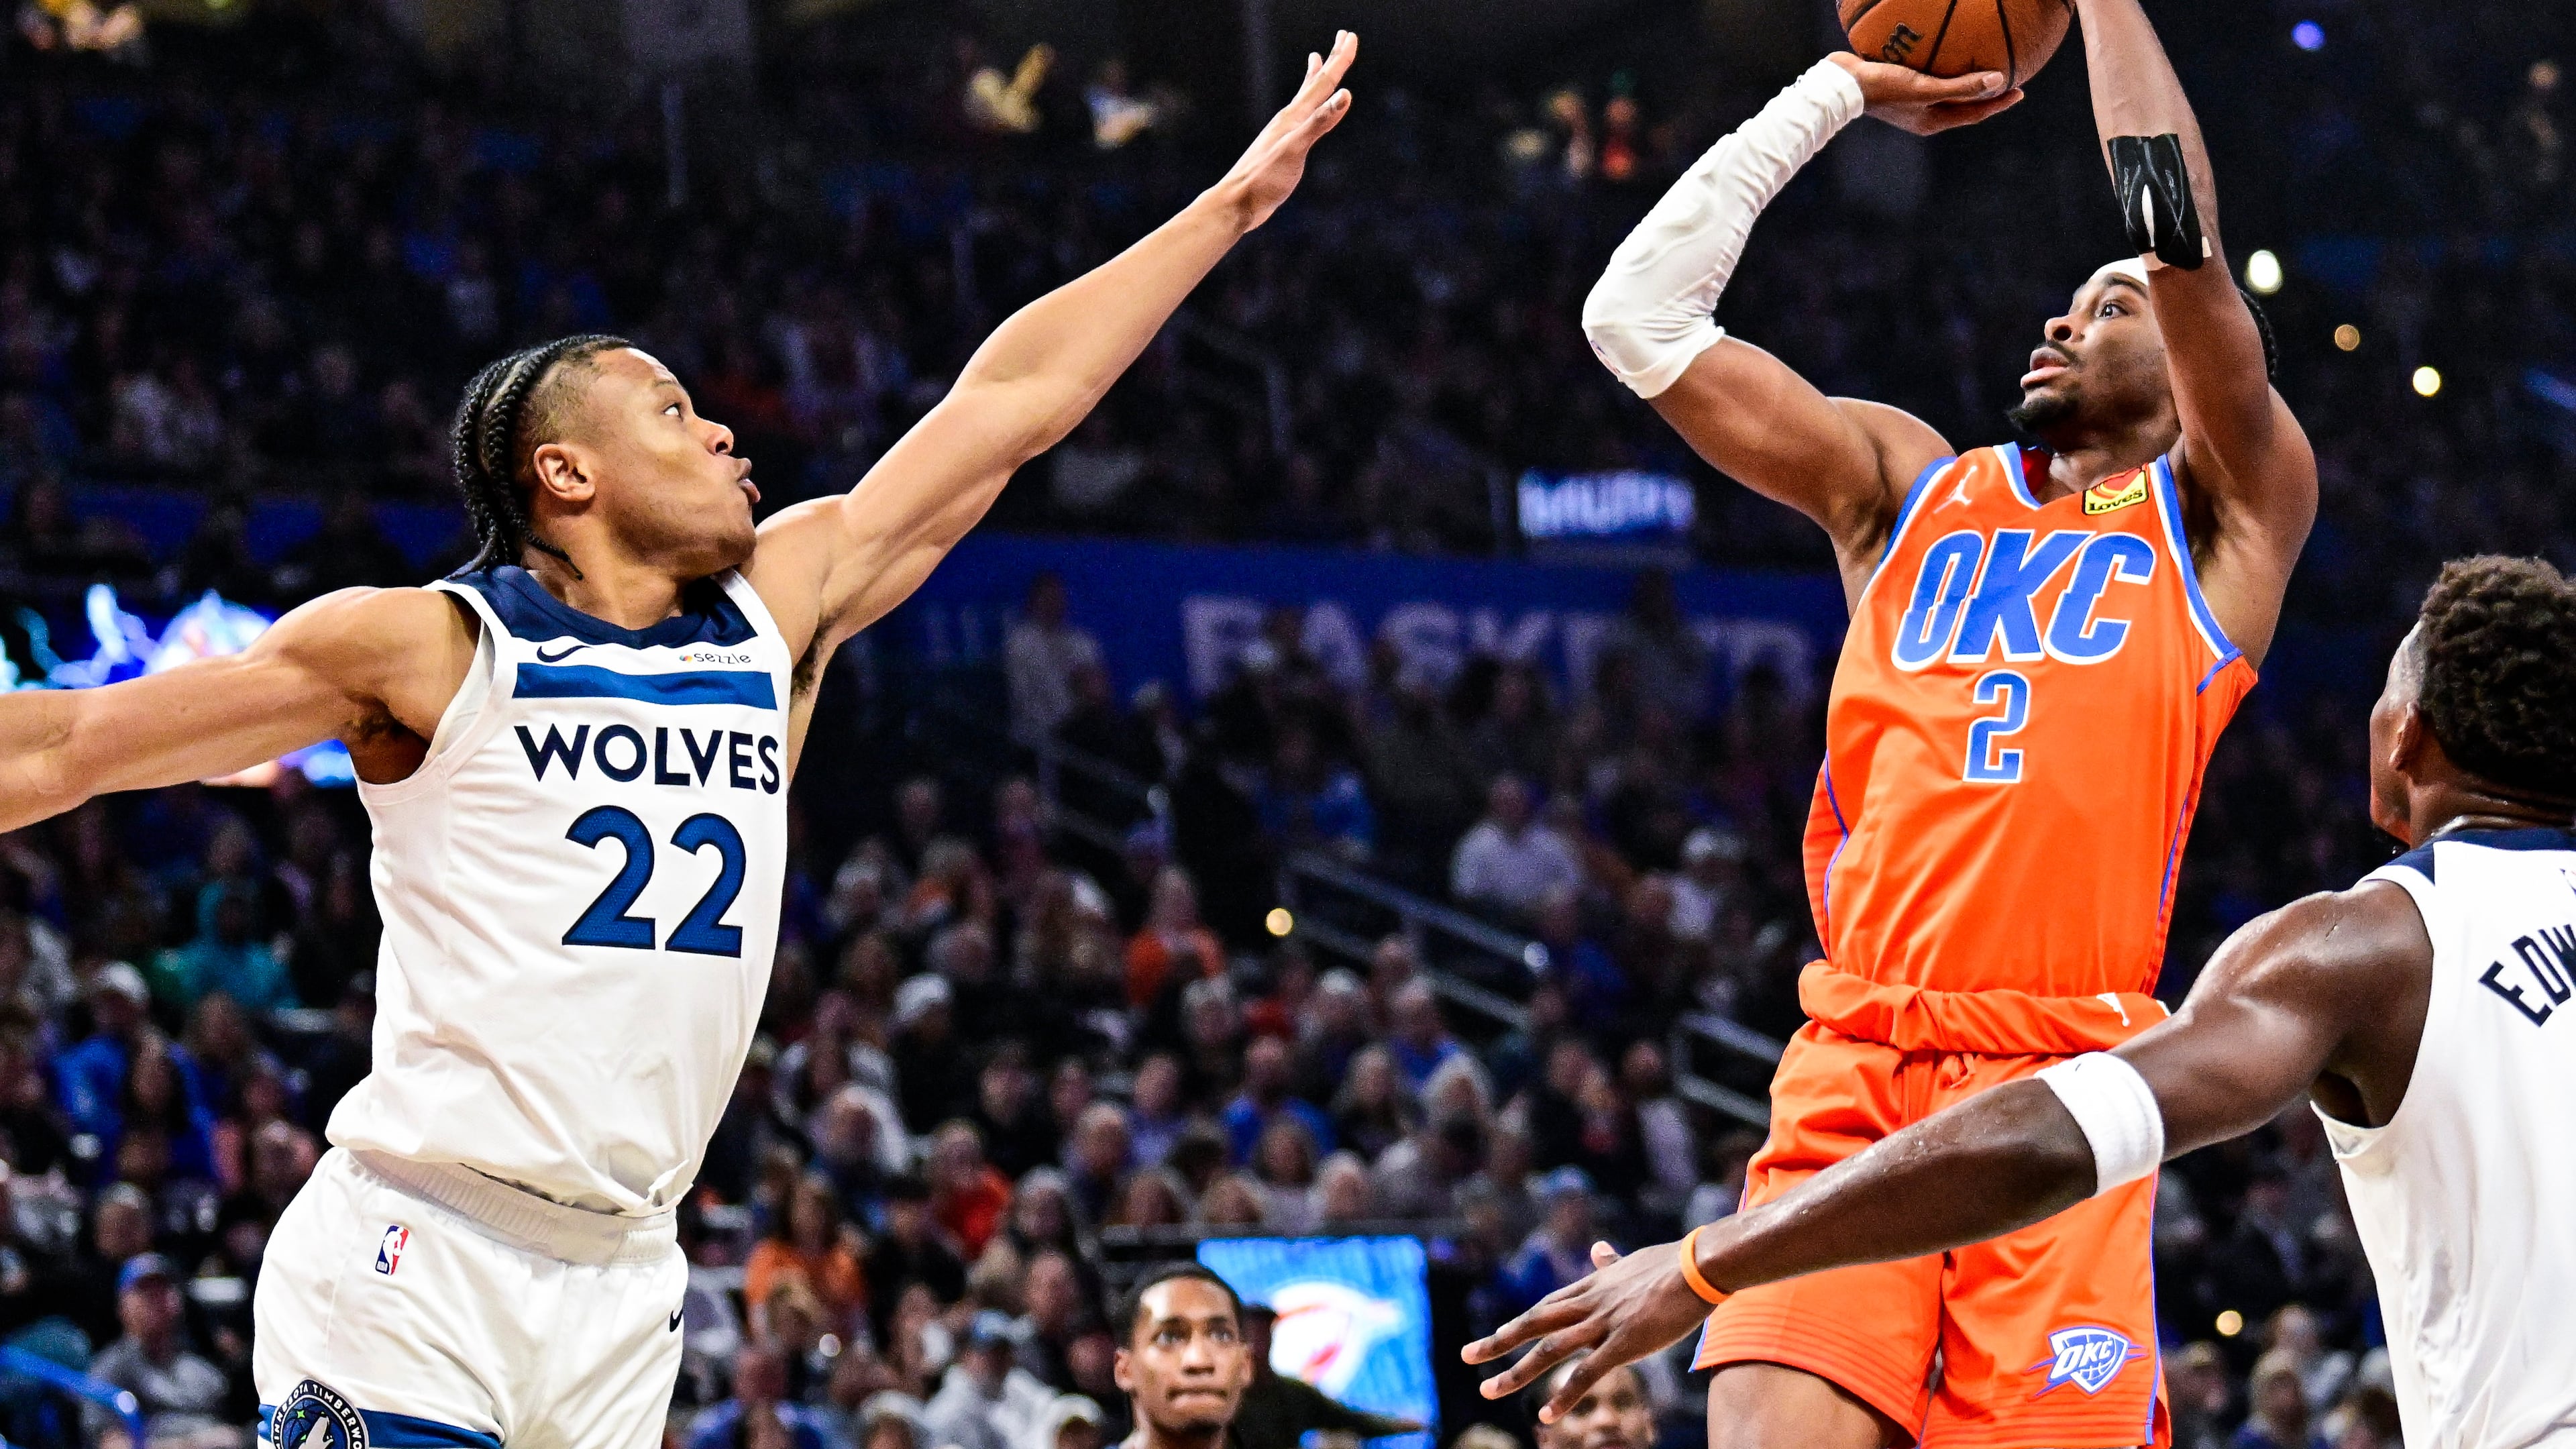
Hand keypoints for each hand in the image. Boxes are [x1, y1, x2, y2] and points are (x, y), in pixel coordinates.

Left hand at [1209, 31, 1357, 231]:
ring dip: (1314, 78)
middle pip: (1314, 83)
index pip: (1323, 82)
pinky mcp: (1283, 149)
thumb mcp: (1295, 149)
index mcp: (1293, 116)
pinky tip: (1305, 112)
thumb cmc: (1264, 178)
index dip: (1339, 60)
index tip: (1351, 37)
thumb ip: (1319, 122)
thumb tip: (1344, 94)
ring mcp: (1285, 133)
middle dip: (1331, 60)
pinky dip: (1308, 108)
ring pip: (1305, 98)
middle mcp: (1289, 119)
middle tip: (1343, 37)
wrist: (1237, 203)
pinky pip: (1301, 119)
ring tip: (1317, 61)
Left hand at [1459, 1239, 1714, 1422]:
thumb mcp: (1633, 1261)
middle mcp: (1589, 1303)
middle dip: (1498, 1341)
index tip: (1496, 1337)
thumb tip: (1599, 1248)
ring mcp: (1604, 1323)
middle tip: (1466, 1356)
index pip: (1545, 1307)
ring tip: (1489, 1390)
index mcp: (1591, 1286)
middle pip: (1533, 1323)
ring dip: (1516, 1372)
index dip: (1518, 1323)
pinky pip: (1587, 1374)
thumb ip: (1611, 1262)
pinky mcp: (1625, 1343)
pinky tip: (1547, 1414)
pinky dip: (1565, 1395)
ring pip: (1549, 1349)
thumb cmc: (1674, 1264)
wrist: (1700, 1265)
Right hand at [1825, 52, 2021, 134]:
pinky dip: (1942, 67)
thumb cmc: (1883, 88)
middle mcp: (1923, 114)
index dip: (1998, 103)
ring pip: (1946, 90)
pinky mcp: (1898, 85)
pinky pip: (1929, 75)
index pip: (1974, 113)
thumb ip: (1962, 87)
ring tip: (1980, 65)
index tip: (2020, 91)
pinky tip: (1944, 50)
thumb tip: (1999, 80)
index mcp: (1932, 121)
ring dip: (1964, 80)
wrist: (1841, 85)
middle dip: (1985, 93)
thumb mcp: (1925, 89)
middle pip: (1962, 104)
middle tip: (2006, 78)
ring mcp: (1909, 101)